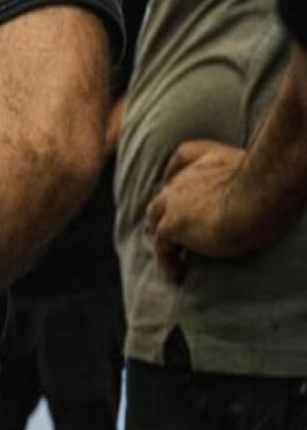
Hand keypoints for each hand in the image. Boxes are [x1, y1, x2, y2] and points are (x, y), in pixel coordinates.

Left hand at [147, 140, 251, 281]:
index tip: (171, 178)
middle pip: (166, 191)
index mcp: (213, 159)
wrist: (258, 198)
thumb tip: (263, 194)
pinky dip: (167, 260)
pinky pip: (162, 246)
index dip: (176, 168)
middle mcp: (190, 176)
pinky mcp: (172, 225)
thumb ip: (253, 180)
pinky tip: (176, 275)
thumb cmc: (272, 188)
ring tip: (171, 251)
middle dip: (168, 206)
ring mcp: (176, 200)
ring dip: (162, 231)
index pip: (185, 155)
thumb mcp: (263, 175)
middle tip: (175, 223)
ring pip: (156, 216)